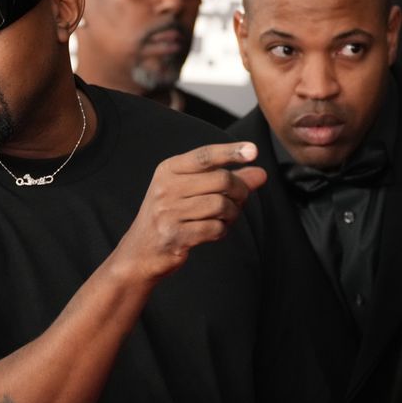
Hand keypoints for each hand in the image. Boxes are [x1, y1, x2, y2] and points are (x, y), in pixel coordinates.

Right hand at [111, 142, 266, 283]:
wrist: (140, 252)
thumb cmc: (170, 214)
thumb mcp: (191, 190)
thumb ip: (226, 179)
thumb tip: (261, 174)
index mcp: (169, 169)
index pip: (205, 156)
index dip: (231, 152)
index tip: (253, 150)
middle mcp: (166, 187)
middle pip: (220, 180)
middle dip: (240, 190)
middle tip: (242, 198)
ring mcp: (169, 212)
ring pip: (220, 205)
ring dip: (232, 213)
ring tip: (227, 217)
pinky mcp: (175, 235)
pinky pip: (214, 228)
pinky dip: (222, 230)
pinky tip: (216, 230)